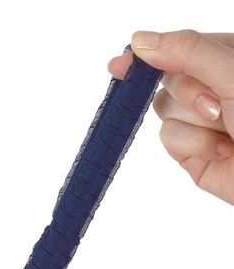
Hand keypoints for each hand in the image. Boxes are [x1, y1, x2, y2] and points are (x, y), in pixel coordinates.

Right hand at [108, 30, 233, 204]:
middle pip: (166, 81)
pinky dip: (192, 144)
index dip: (148, 54)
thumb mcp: (233, 73)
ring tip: (226, 129)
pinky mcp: (189, 150)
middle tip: (218, 104)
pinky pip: (168, 137)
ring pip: (163, 110)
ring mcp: (197, 119)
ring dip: (194, 121)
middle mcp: (210, 87)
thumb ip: (187, 52)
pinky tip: (221, 150)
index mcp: (225, 59)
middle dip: (189, 93)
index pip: (176, 48)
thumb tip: (142, 41)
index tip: (122, 63)